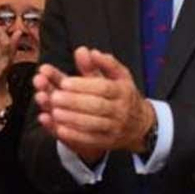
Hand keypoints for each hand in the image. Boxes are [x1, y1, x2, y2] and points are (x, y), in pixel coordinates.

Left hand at [36, 47, 154, 162]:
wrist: (140, 124)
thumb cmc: (124, 95)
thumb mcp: (119, 76)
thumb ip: (102, 63)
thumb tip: (86, 51)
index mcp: (123, 91)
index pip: (103, 88)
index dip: (83, 86)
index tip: (64, 82)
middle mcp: (120, 110)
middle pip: (97, 106)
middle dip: (74, 102)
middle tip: (54, 97)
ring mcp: (115, 128)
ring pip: (93, 124)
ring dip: (72, 119)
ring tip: (54, 111)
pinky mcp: (108, 142)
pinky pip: (91, 140)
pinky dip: (75, 135)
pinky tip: (60, 128)